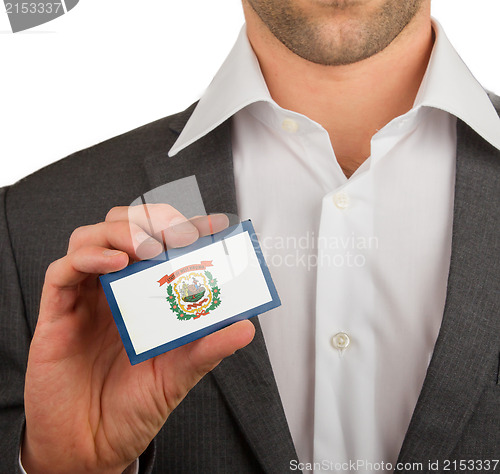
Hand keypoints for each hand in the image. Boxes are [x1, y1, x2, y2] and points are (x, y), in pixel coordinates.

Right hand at [22, 205, 254, 473]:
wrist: (92, 445)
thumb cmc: (134, 405)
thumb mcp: (180, 374)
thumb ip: (209, 348)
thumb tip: (246, 327)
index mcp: (146, 295)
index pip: (164, 245)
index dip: (189, 227)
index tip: (216, 224)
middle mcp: (116, 289)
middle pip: (125, 228)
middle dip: (153, 220)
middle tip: (179, 233)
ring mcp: (86, 297)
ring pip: (92, 237)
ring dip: (122, 231)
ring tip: (148, 247)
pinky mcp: (57, 313)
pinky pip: (62, 271)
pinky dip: (88, 257)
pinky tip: (115, 263)